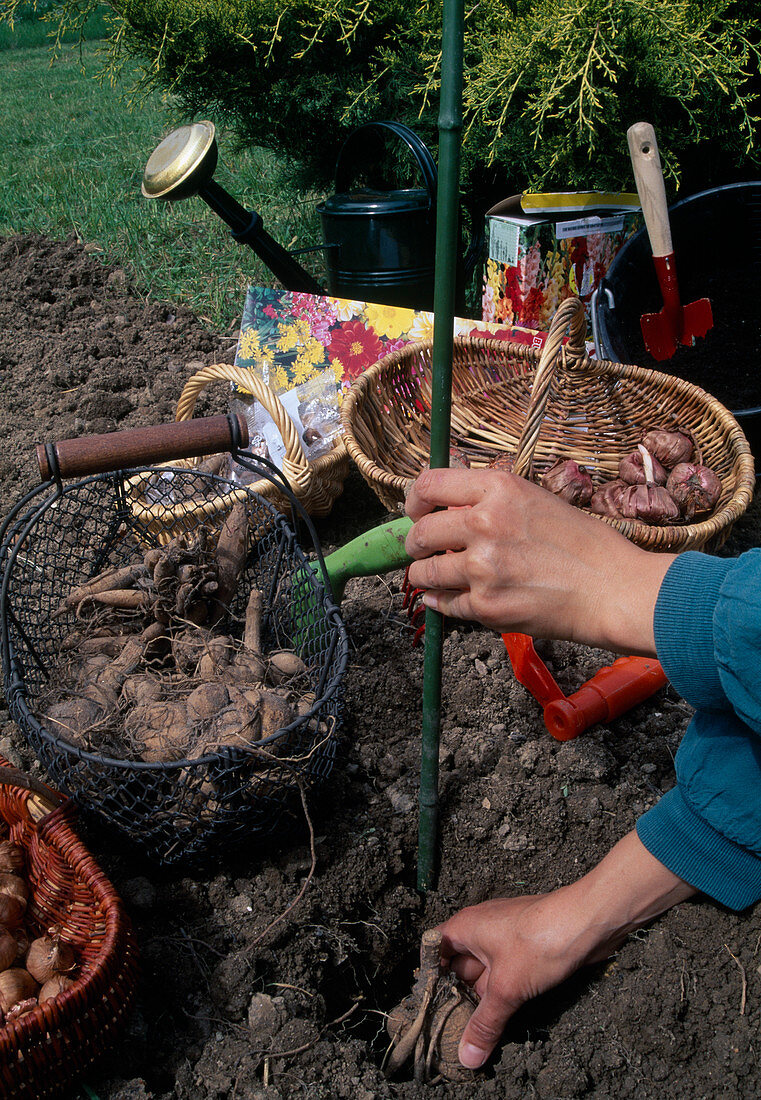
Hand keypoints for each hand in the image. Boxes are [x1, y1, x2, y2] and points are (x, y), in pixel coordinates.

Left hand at [404, 467, 674, 653]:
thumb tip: (447, 502)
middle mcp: (484, 522)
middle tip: (424, 550)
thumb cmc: (584, 545)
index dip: (414, 500)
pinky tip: (455, 599)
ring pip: (424, 572)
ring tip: (437, 576)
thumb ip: (491, 498)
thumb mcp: (536, 500)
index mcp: (498, 488)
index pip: (429, 485)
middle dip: (416, 544)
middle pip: (420, 532)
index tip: (416, 511)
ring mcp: (482, 567)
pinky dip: (444, 603)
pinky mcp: (485, 606)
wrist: (613, 589)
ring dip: (425, 576)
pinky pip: (445, 604)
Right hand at [437, 831, 696, 1068]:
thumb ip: (485, 1023)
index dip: (427, 979)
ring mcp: (505, 940)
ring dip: (481, 1002)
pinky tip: (501, 1021)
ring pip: (484, 976)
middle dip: (455, 998)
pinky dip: (502, 998)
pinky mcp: (526, 951)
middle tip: (448, 1034)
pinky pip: (505, 977)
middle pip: (458, 968)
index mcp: (465, 928)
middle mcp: (481, 931)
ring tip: (473, 1035)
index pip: (433, 952)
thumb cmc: (539, 941)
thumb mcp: (507, 988)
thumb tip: (466, 1056)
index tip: (426, 1010)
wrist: (588, 921)